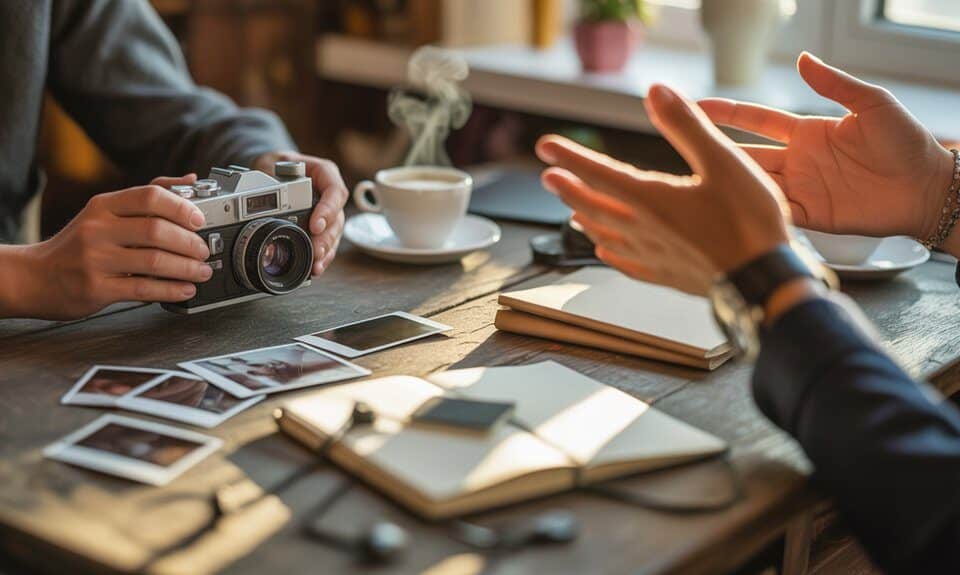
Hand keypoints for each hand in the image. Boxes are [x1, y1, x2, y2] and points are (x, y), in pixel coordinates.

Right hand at [14, 175, 211, 319]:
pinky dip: (171, 289)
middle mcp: (98, 229)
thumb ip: (146, 197)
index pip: (149, 196)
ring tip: (203, 271)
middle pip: (156, 230)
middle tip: (205, 250)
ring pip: (154, 260)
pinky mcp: (97, 288)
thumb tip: (191, 179)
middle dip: (190, 242)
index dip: (181, 207)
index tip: (200, 219)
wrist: (35, 277)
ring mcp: (95, 259)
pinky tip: (186, 289)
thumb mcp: (104, 213)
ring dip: (187, 268)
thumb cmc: (78, 244)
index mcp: (103, 206)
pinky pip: (143, 288)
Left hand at [254, 152, 347, 275]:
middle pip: (336, 218)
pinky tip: (316, 267)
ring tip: (316, 264)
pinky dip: (322, 256)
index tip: (316, 225)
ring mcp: (328, 212)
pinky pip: (327, 243)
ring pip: (334, 234)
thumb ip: (272, 176)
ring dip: (326, 250)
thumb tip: (268, 193)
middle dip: (326, 238)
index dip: (328, 210)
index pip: (334, 191)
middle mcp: (330, 194)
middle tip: (316, 251)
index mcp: (324, 173)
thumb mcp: (269, 163)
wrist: (271, 172)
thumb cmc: (274, 165)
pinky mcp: (322, 227)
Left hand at [536, 84, 790, 294]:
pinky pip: (626, 263)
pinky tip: (605, 251)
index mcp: (650, 198)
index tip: (545, 146)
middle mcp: (642, 228)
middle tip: (550, 177)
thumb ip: (687, 126)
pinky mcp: (666, 275)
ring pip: (604, 233)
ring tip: (570, 209)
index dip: (570, 157)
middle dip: (569, 187)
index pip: (598, 172)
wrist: (763, 282)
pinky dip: (609, 252)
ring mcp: (652, 255)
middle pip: (593, 205)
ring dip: (583, 217)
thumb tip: (656, 92)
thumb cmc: (749, 223)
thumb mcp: (724, 162)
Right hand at [699, 52, 953, 241]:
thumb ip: (834, 85)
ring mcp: (801, 189)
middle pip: (745, 154)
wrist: (928, 188)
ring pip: (753, 184)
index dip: (726, 113)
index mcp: (807, 132)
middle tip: (680, 143)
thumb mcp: (872, 104)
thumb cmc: (906, 142)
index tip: (695, 106)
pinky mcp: (811, 216)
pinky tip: (732, 209)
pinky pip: (775, 212)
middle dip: (714, 149)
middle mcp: (797, 161)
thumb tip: (802, 59)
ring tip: (696, 180)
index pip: (756, 121)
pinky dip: (754, 211)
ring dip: (728, 182)